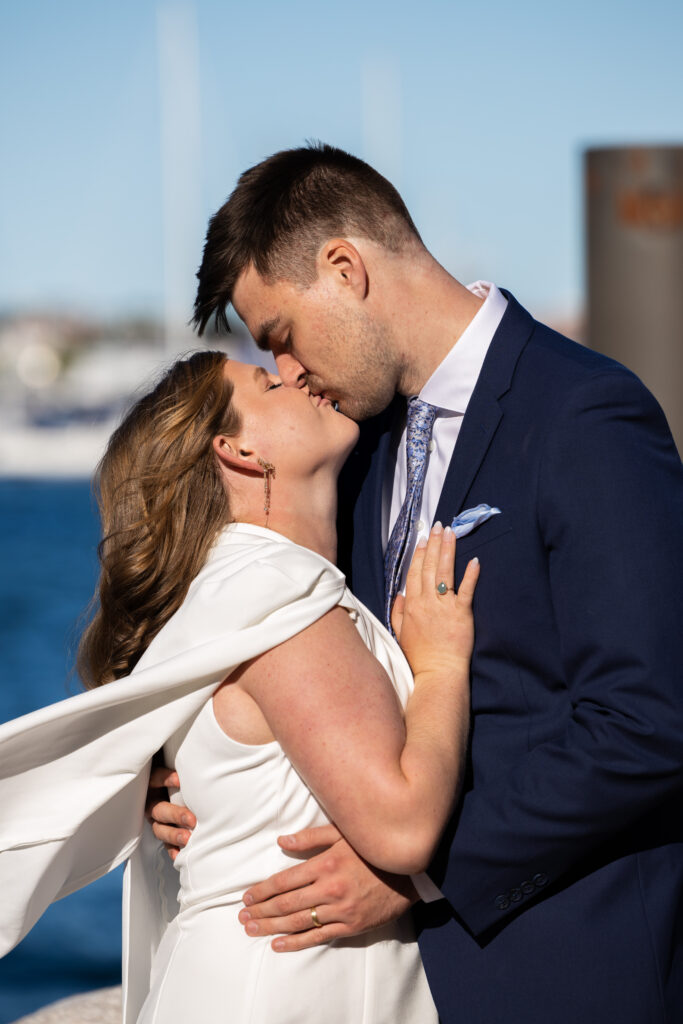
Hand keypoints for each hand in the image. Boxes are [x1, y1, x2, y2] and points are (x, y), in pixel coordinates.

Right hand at [146, 765, 195, 860]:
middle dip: (175, 815)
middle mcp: (153, 801)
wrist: (183, 789)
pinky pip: (165, 844)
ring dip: (173, 835)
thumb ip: (187, 759)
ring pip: (160, 829)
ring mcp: (156, 819)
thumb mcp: (179, 763)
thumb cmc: (186, 772)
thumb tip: (206, 740)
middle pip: (158, 809)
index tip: (179, 779)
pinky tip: (180, 855)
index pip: (154, 778)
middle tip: (192, 819)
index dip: (164, 779)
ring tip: (188, 840)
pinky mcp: (163, 831)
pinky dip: (172, 850)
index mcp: (154, 782)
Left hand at [238, 825, 417, 951]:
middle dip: (261, 910)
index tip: (247, 896)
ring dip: (271, 927)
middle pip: (287, 903)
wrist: (408, 873)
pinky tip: (278, 944)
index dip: (263, 890)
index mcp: (326, 864)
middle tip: (242, 916)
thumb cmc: (372, 850)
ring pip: (298, 922)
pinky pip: (318, 937)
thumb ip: (311, 837)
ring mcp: (340, 910)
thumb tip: (281, 841)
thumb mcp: (343, 834)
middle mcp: (330, 889)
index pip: (285, 880)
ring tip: (252, 929)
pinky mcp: (350, 926)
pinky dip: (296, 942)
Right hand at [391, 523, 478, 678]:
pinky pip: (467, 590)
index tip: (423, 539)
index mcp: (411, 605)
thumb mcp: (400, 633)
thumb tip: (400, 594)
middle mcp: (426, 602)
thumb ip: (398, 612)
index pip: (415, 573)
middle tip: (439, 526)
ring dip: (448, 551)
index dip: (419, 554)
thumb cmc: (420, 656)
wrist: (438, 673)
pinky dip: (471, 575)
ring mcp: (444, 607)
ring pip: (445, 572)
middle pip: (429, 567)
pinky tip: (474, 560)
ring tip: (451, 533)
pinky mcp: (461, 614)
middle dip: (434, 544)